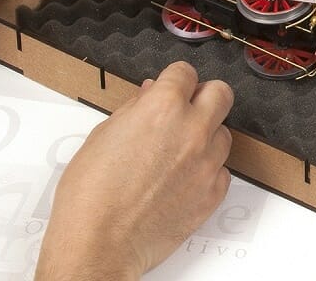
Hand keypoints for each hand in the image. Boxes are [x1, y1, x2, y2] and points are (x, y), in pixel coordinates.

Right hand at [34, 62, 233, 279]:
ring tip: (178, 153)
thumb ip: (134, 108)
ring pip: (224, 133)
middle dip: (204, 96)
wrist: (101, 243)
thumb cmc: (91, 195)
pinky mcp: (214, 192)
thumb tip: (150, 93)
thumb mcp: (103, 135)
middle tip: (188, 109)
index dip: (175, 79)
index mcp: (162, 107)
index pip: (185, 72)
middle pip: (221, 93)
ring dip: (206, 136)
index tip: (172, 86)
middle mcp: (193, 130)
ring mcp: (208, 162)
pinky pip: (222, 170)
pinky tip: (182, 179)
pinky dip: (207, 170)